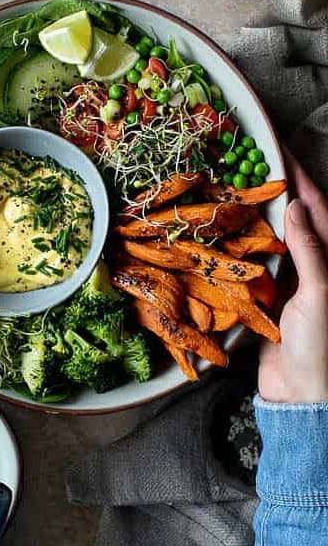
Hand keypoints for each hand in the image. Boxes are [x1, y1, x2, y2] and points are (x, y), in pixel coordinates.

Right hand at [259, 154, 327, 402]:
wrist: (300, 394)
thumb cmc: (319, 346)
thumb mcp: (319, 293)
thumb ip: (309, 249)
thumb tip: (296, 205)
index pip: (317, 209)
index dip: (300, 179)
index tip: (280, 151)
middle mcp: (312, 265)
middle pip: (295, 218)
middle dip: (277, 190)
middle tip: (251, 163)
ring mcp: (290, 280)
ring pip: (272, 238)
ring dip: (256, 215)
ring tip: (235, 188)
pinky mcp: (268, 297)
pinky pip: (254, 264)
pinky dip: (242, 245)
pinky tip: (226, 230)